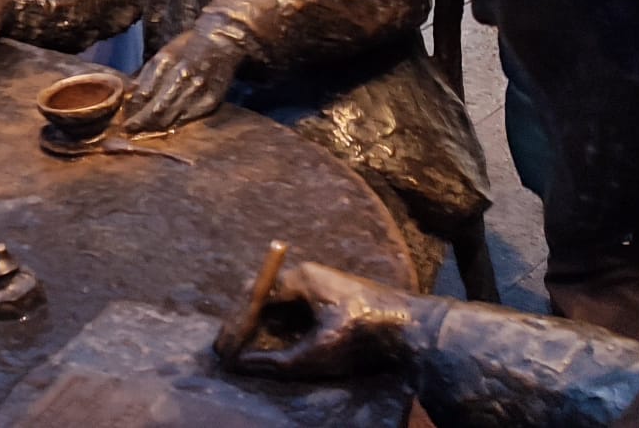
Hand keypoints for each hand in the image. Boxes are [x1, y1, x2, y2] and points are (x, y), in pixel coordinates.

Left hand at [120, 29, 241, 132]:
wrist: (221, 42)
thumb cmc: (189, 47)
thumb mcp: (165, 53)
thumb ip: (148, 74)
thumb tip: (130, 95)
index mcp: (165, 62)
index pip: (142, 94)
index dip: (131, 110)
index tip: (122, 119)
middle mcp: (181, 77)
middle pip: (155, 110)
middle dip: (139, 124)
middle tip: (129, 131)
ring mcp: (197, 91)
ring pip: (170, 118)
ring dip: (154, 128)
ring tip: (143, 133)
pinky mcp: (210, 101)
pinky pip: (187, 119)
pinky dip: (174, 124)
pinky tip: (166, 127)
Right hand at [228, 261, 432, 379]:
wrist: (413, 330)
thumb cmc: (362, 336)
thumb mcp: (316, 353)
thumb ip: (276, 362)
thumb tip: (241, 365)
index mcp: (302, 277)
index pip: (255, 295)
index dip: (237, 323)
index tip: (224, 347)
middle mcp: (310, 274)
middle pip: (266, 295)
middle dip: (247, 323)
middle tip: (232, 350)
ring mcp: (325, 284)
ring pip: (283, 303)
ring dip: (266, 326)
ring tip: (251, 351)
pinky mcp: (337, 298)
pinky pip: (300, 308)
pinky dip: (285, 327)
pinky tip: (281, 346)